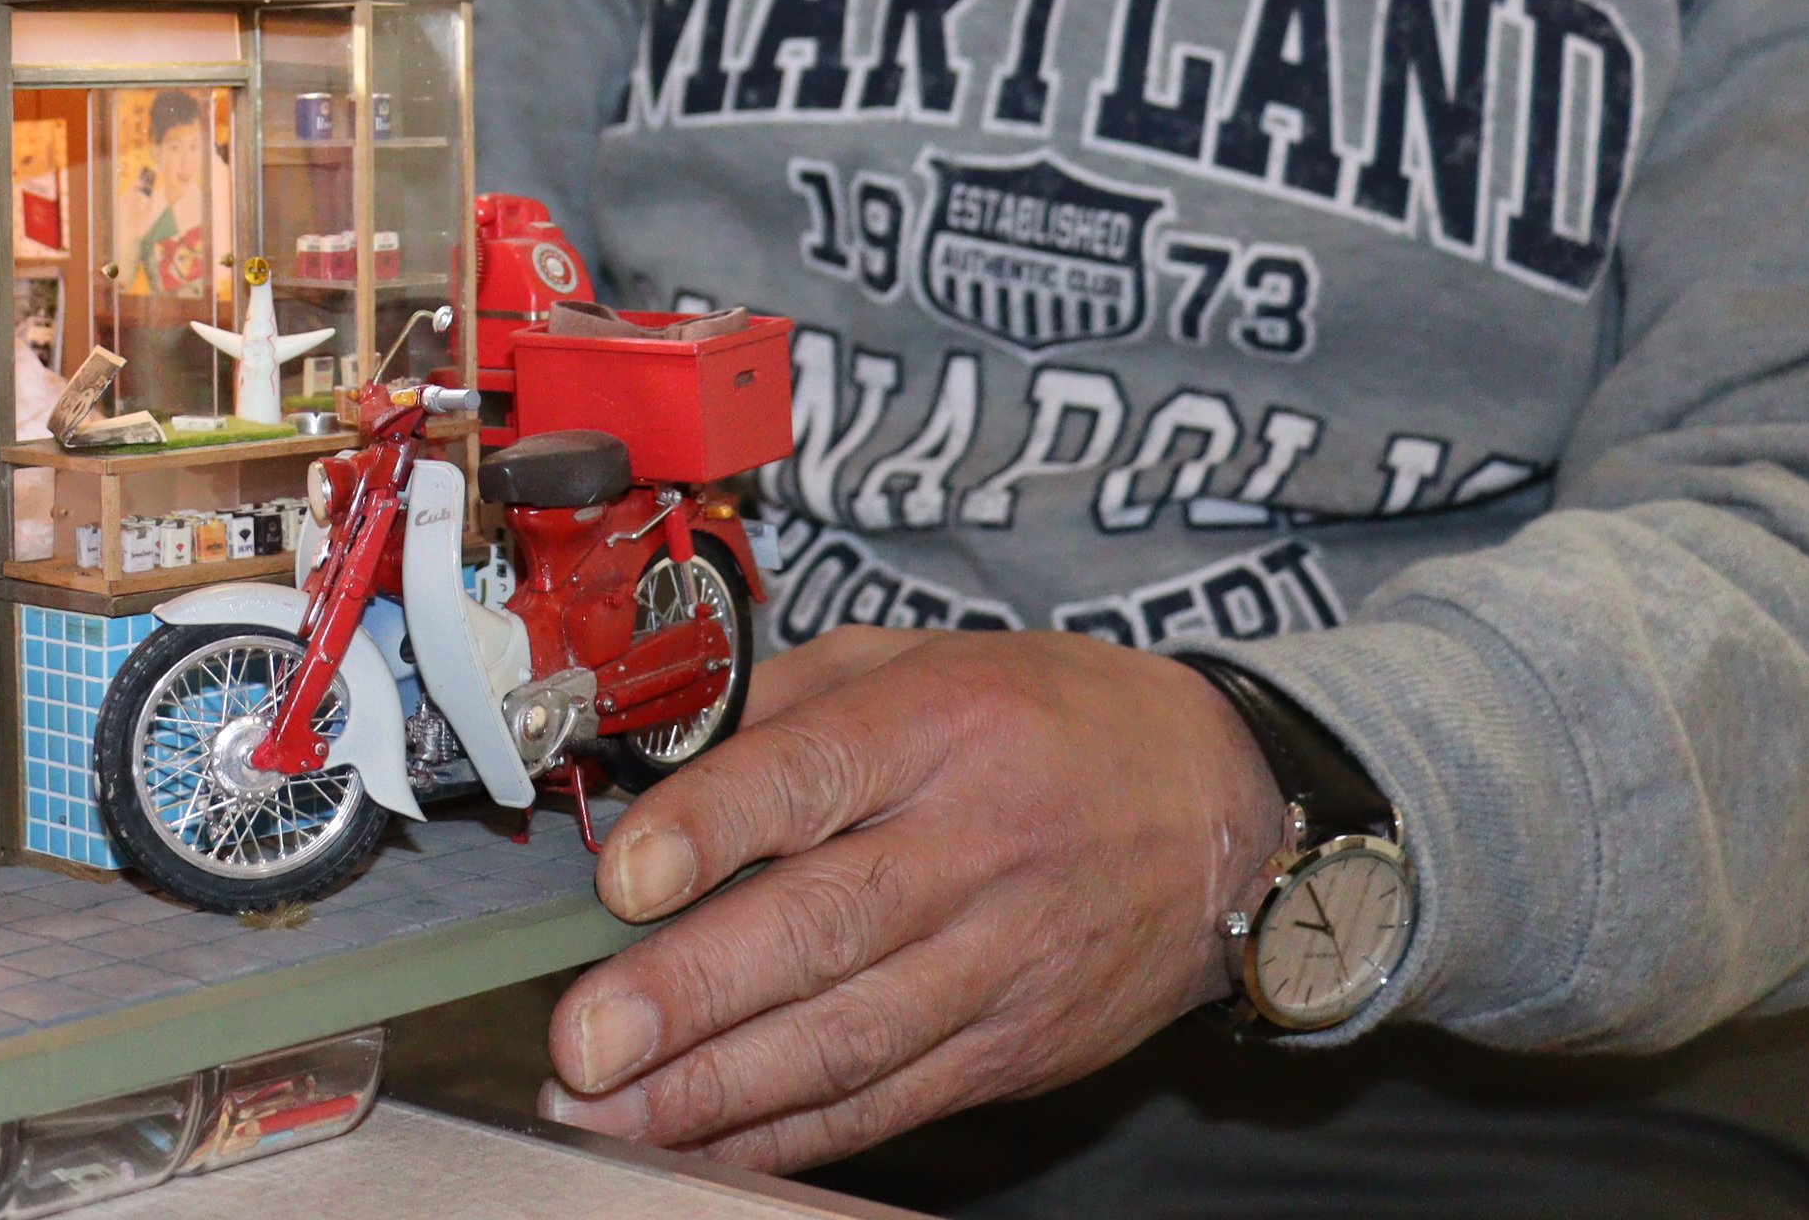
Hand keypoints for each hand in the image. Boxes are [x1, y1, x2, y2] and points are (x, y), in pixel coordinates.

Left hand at [541, 626, 1287, 1169]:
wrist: (1225, 810)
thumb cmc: (1047, 719)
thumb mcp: (918, 658)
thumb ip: (780, 701)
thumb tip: (644, 752)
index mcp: (935, 729)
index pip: (809, 778)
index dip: (710, 830)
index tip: (622, 879)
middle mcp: (969, 849)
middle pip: (820, 930)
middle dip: (688, 996)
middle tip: (583, 1042)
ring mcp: (999, 962)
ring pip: (847, 1038)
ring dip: (714, 1091)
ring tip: (604, 1114)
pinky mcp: (1016, 1049)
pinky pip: (889, 1102)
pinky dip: (789, 1137)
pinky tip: (700, 1149)